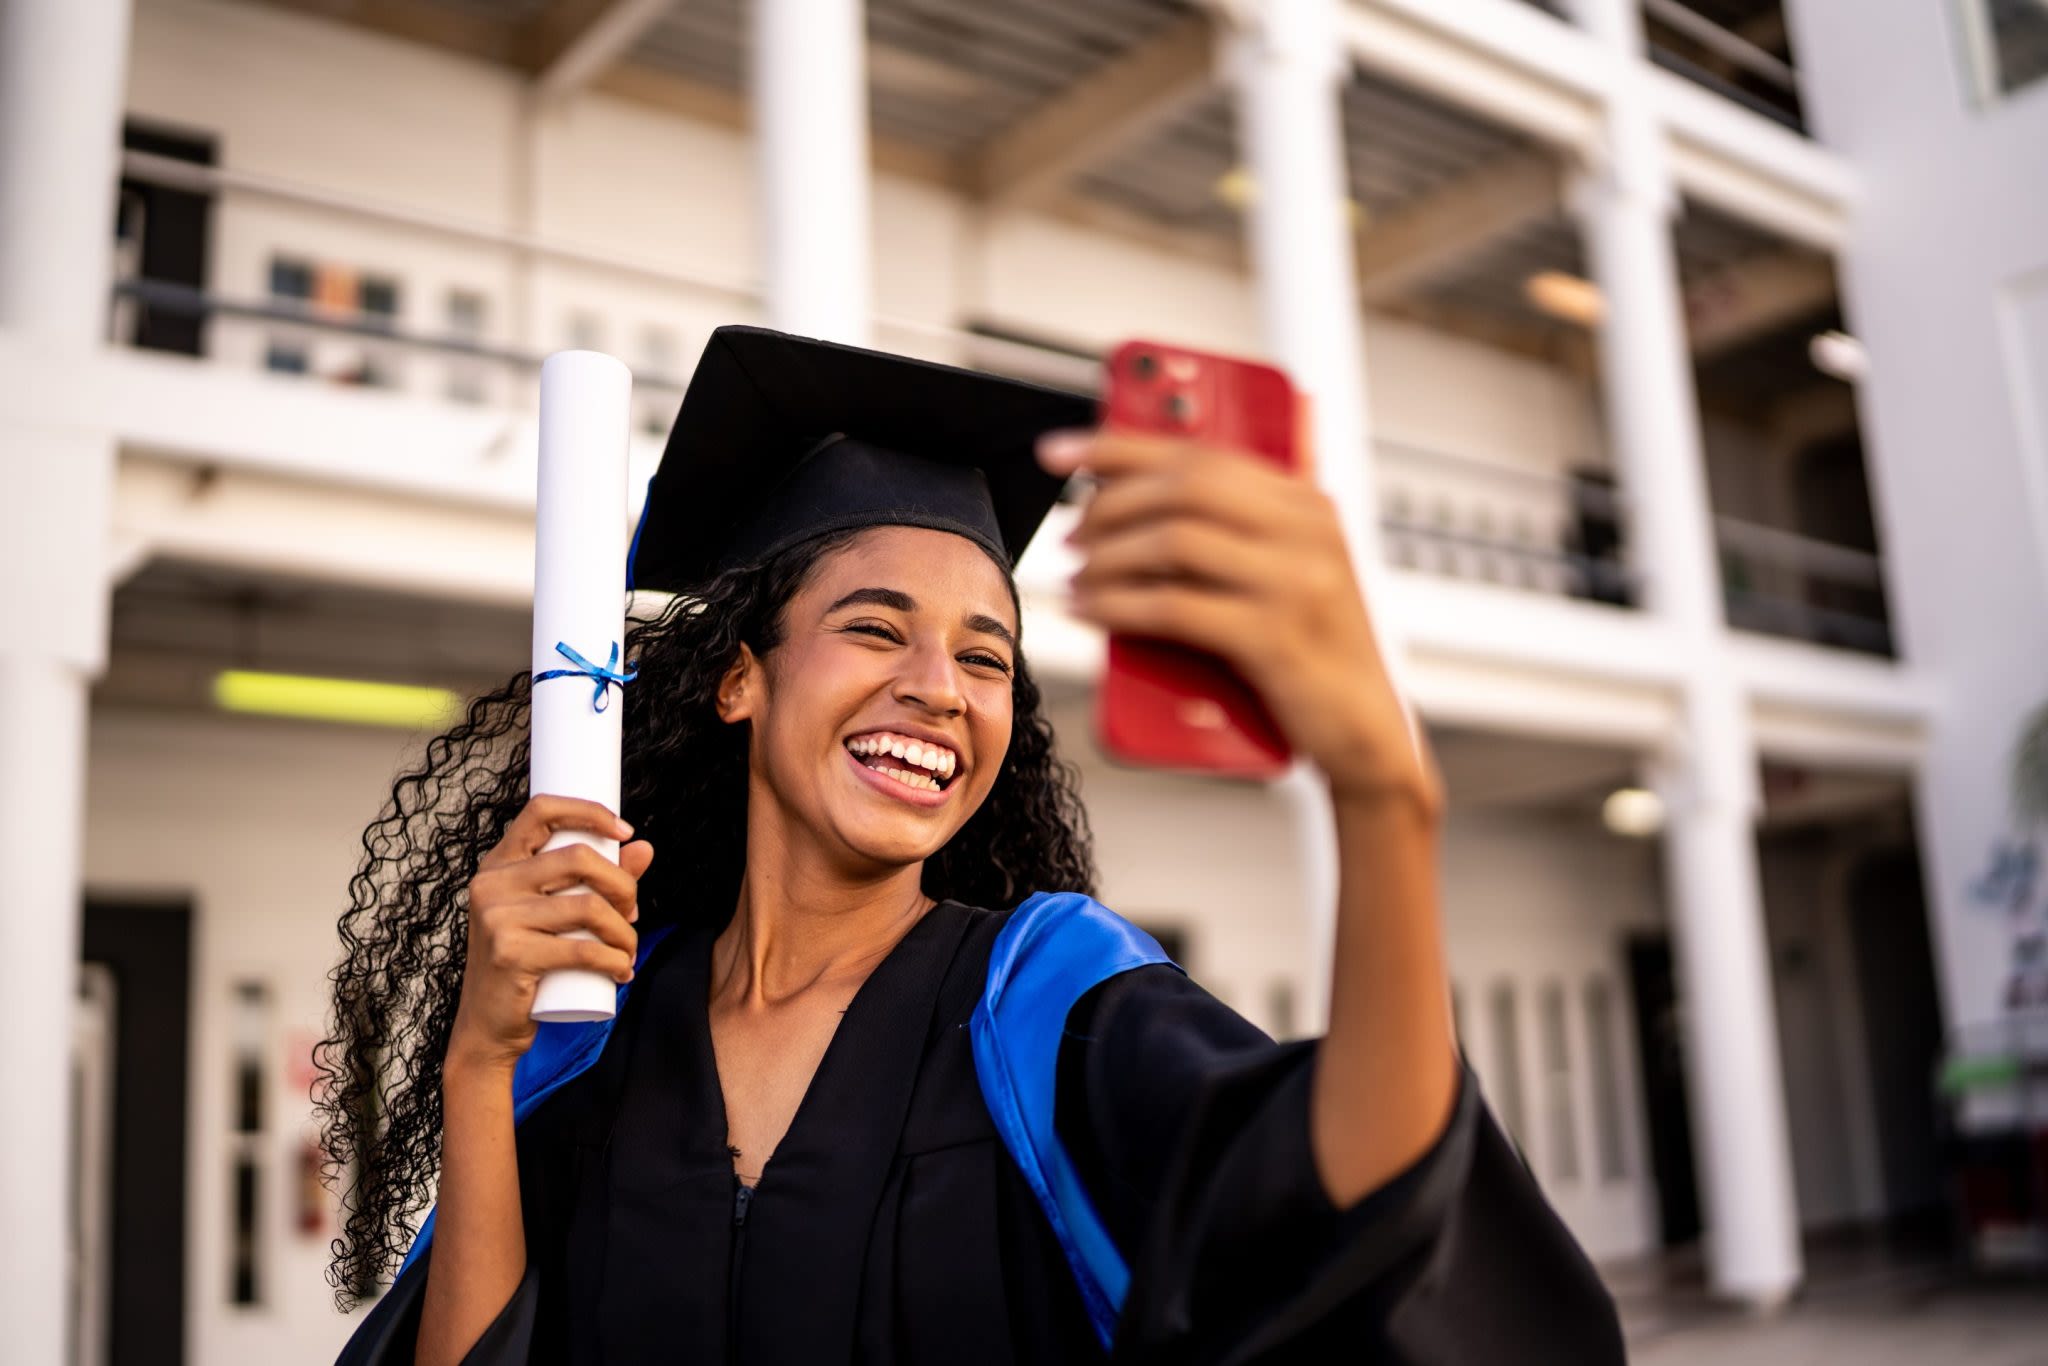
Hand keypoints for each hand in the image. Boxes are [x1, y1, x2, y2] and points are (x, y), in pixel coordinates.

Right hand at [445, 795, 653, 1073]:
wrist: (487, 1028)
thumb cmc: (525, 965)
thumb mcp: (555, 916)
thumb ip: (597, 879)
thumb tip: (644, 847)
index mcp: (498, 865)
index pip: (541, 811)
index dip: (589, 812)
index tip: (625, 832)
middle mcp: (492, 885)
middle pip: (579, 858)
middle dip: (622, 885)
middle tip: (632, 913)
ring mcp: (497, 919)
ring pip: (588, 907)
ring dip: (624, 932)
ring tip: (628, 950)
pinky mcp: (511, 955)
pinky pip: (583, 950)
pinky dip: (614, 962)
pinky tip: (622, 972)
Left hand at [1039, 427, 1440, 811]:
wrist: (1365, 732)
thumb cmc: (1312, 656)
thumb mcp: (1285, 577)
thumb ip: (1233, 536)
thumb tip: (1131, 508)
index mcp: (1306, 505)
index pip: (1202, 452)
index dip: (1120, 446)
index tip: (1062, 452)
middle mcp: (1306, 531)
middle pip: (1183, 487)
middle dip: (1108, 505)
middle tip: (1072, 535)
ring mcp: (1295, 582)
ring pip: (1174, 541)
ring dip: (1109, 558)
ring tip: (1079, 578)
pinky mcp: (1275, 636)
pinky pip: (1175, 607)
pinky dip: (1120, 605)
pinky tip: (1092, 611)